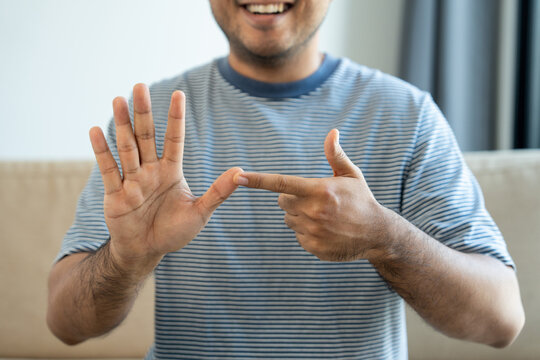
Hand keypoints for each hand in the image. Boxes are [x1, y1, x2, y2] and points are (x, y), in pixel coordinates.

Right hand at [89, 84, 242, 273]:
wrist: (146, 251)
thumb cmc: (174, 232)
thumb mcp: (200, 212)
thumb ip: (218, 192)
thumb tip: (241, 172)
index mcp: (171, 171)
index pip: (173, 139)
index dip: (175, 118)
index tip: (179, 94)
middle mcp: (150, 171)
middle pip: (146, 136)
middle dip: (143, 112)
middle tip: (140, 86)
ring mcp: (131, 180)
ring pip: (126, 147)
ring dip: (121, 124)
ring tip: (118, 100)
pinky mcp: (115, 194)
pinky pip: (107, 169)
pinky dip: (102, 151)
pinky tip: (96, 131)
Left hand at [234, 129, 387, 261]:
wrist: (377, 234)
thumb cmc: (361, 200)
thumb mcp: (351, 175)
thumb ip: (335, 155)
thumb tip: (332, 132)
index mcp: (320, 190)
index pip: (282, 183)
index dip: (258, 180)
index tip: (239, 177)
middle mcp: (314, 211)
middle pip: (282, 201)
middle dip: (293, 199)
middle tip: (315, 200)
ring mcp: (313, 232)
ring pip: (289, 219)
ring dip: (301, 216)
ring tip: (324, 216)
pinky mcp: (313, 247)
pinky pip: (298, 236)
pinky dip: (308, 232)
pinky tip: (326, 230)